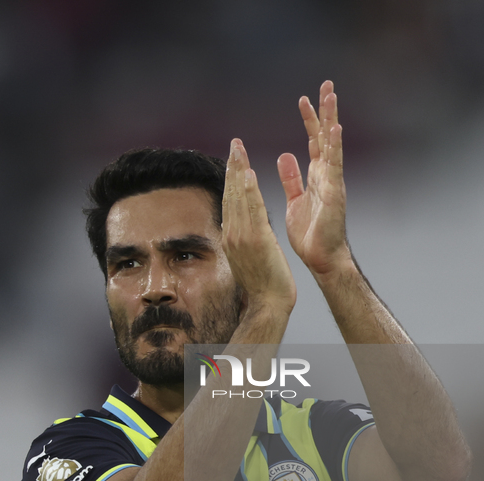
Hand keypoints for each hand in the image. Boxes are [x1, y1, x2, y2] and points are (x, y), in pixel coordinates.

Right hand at [222, 138, 295, 320]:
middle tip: (235, 144)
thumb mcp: (248, 258)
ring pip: (239, 198)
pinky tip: (248, 174)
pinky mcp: (257, 240)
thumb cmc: (263, 285)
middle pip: (231, 194)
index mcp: (231, 237)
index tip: (233, 160)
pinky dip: (249, 191)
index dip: (231, 179)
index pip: (230, 201)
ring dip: (239, 171)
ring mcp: (242, 237)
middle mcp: (232, 234)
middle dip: (232, 167)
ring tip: (239, 149)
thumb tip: (236, 228)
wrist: (268, 304)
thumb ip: (242, 240)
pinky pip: (252, 210)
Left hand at [277, 81, 351, 278]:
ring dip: (331, 118)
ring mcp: (333, 182)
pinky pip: (334, 166)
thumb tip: (284, 156)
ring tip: (331, 94)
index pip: (313, 142)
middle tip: (327, 83)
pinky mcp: (334, 193)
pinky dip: (334, 146)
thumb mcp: (295, 200)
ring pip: (331, 144)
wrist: (321, 258)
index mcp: (316, 176)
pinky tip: (334, 127)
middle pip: (325, 136)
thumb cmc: (311, 233)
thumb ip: (292, 178)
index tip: (303, 98)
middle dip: (325, 110)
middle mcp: (327, 175)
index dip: (309, 120)